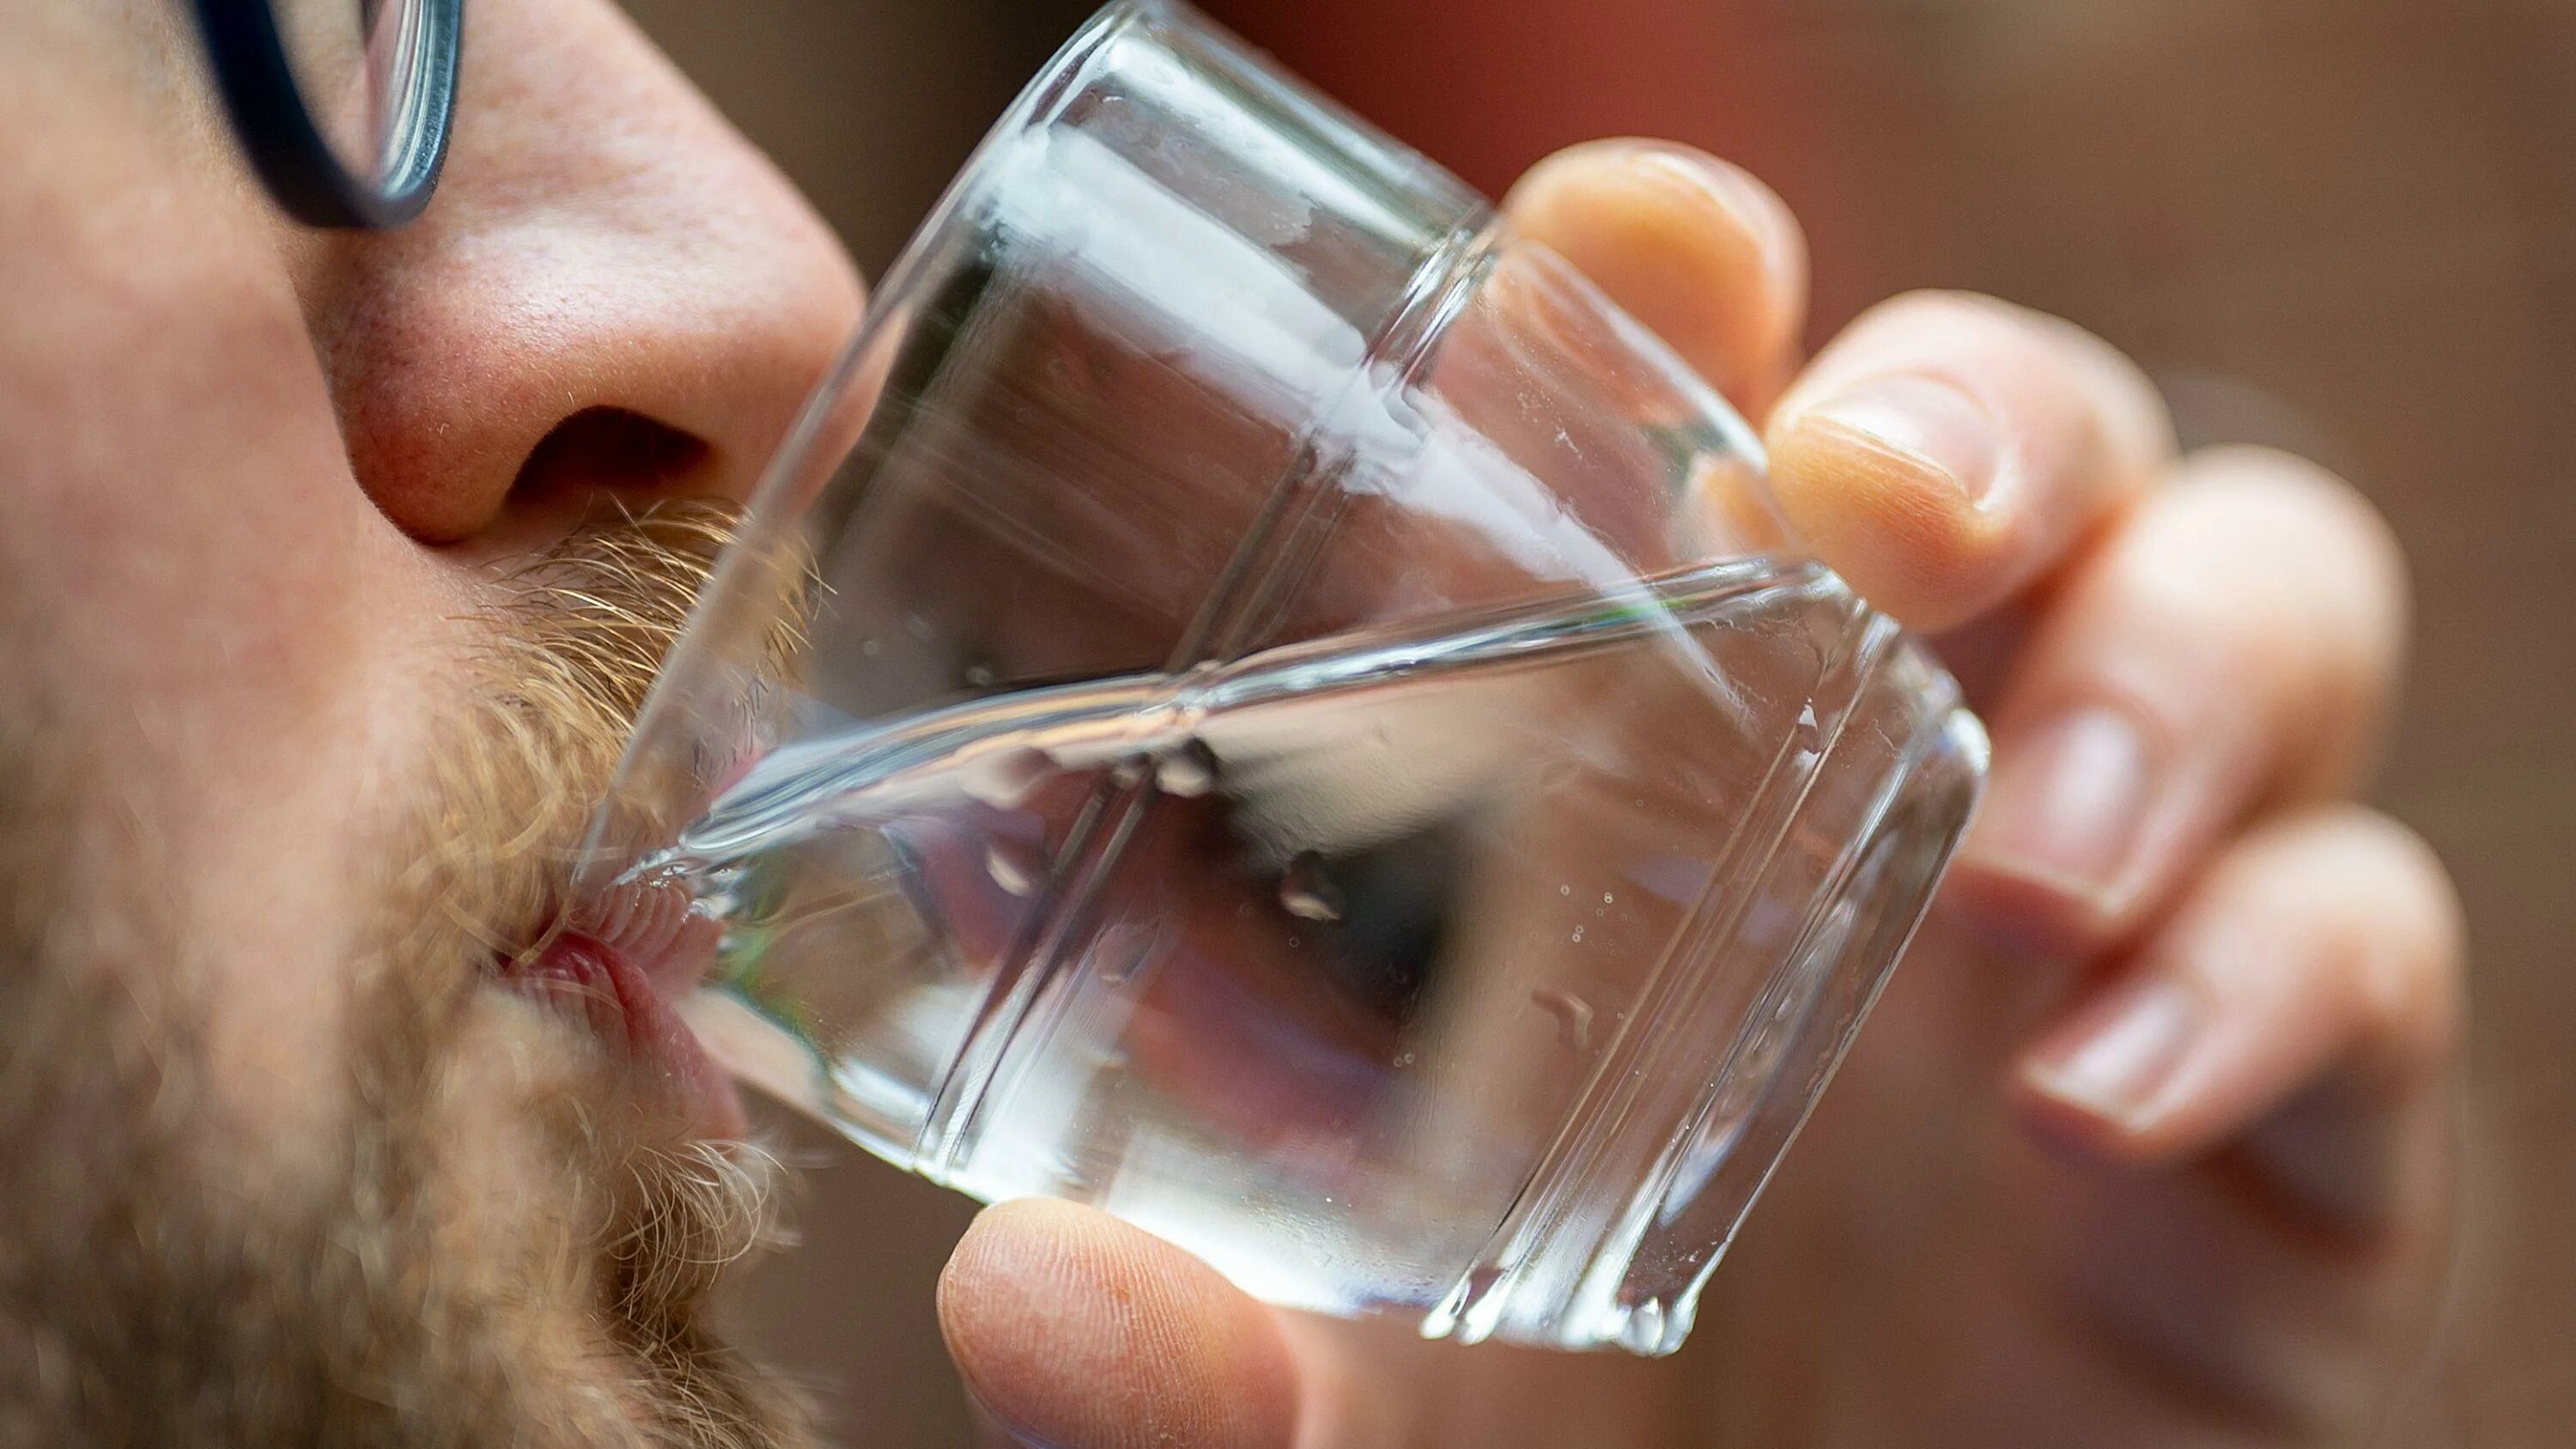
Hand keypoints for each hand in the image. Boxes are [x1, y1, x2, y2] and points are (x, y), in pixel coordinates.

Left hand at [929, 140, 2464, 1448]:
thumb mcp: (1355, 1398)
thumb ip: (1198, 1361)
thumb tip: (1029, 1303)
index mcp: (1663, 769)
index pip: (1697, 425)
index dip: (1679, 286)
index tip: (1629, 239)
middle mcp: (1905, 785)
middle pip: (2019, 439)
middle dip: (1980, 411)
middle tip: (1884, 505)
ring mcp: (2115, 928)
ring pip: (2263, 598)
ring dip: (2174, 666)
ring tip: (2032, 865)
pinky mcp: (2296, 1115)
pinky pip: (2369, 941)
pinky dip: (2275, 975)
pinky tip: (2104, 1096)